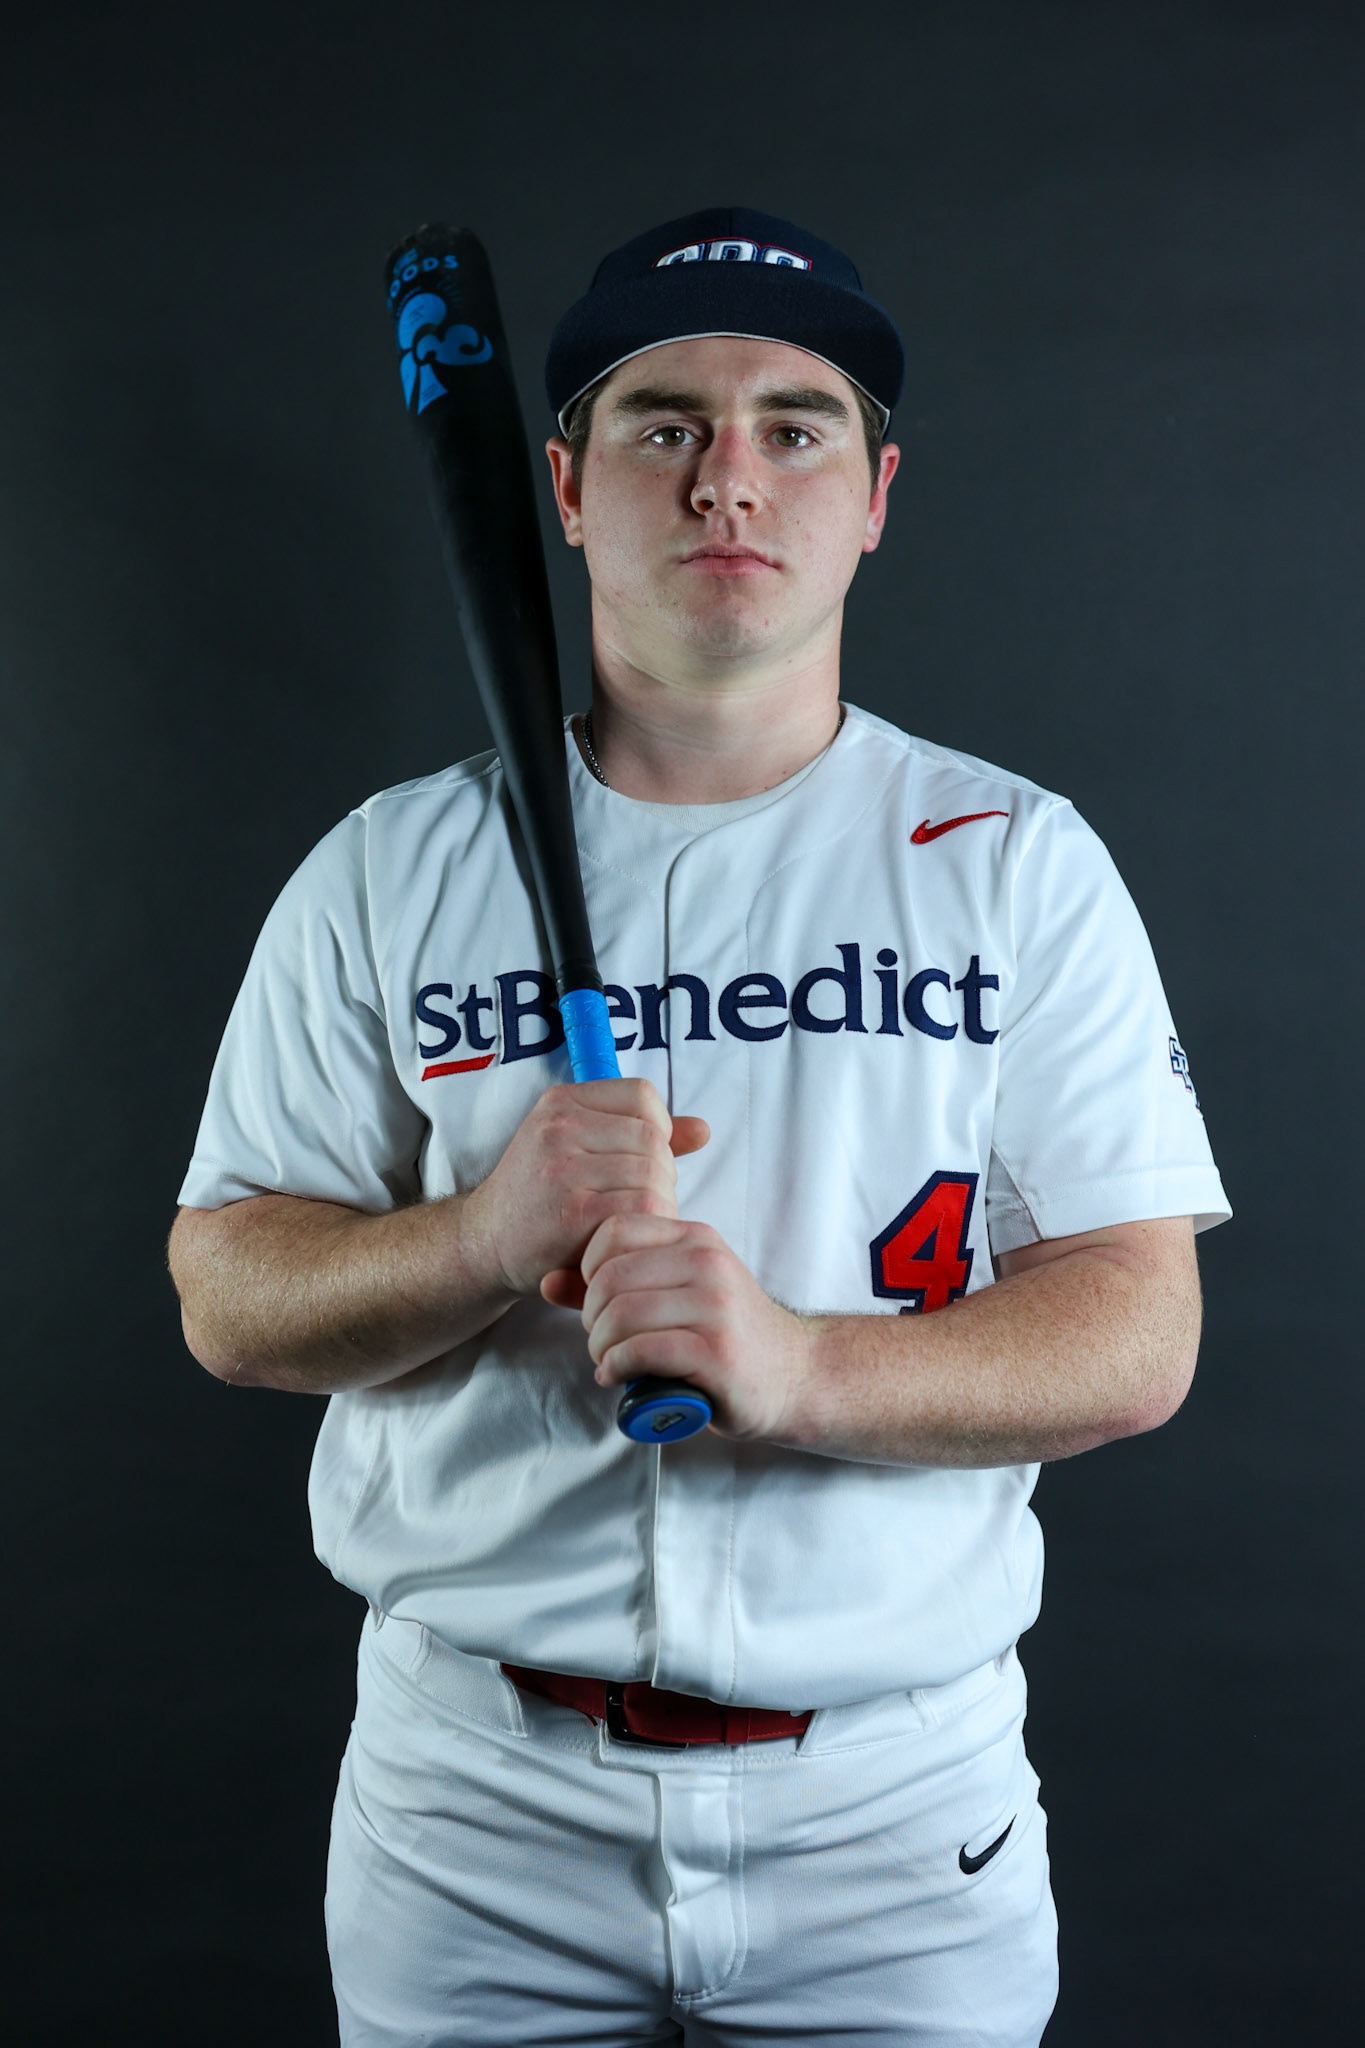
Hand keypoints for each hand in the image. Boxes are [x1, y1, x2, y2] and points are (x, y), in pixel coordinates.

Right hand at [461, 1079, 708, 1297]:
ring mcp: (563, 1169)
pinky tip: (624, 1237)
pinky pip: (642, 1208)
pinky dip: (645, 1226)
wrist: (484, 1244)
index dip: (657, 1129)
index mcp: (562, 1102)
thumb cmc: (541, 1197)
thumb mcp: (578, 1147)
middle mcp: (559, 1127)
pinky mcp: (573, 1214)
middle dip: (660, 1175)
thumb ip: (640, 1134)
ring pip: (653, 1175)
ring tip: (629, 1220)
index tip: (640, 1160)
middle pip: (653, 1140)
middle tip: (636, 1202)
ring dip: (656, 1204)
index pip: (643, 1095)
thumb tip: (703, 1129)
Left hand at [543, 1212, 818, 1443]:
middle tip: (599, 1339)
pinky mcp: (717, 1352)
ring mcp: (715, 1306)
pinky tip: (618, 1376)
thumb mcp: (676, 1294)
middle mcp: (706, 1263)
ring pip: (621, 1314)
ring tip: (608, 1360)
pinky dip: (617, 1367)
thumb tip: (545, 1281)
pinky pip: (643, 1350)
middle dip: (590, 1315)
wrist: (795, 1374)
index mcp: (695, 1239)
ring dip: (600, 1346)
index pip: (613, 1231)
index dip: (587, 1268)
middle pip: (609, 1277)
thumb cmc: (726, 1335)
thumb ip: (613, 1286)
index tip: (595, 1301)